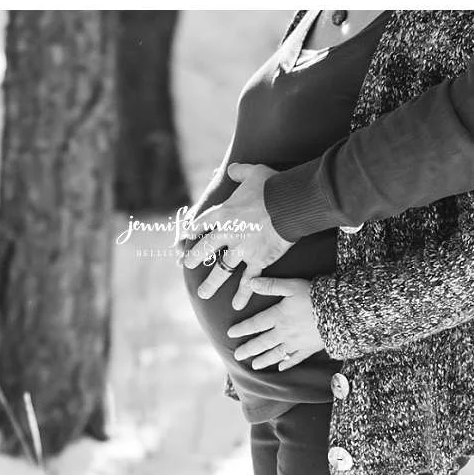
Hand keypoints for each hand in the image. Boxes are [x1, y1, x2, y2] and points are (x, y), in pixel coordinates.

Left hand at [181, 163, 293, 309]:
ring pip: (221, 270)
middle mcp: (227, 234)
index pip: (201, 224)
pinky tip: (237, 305)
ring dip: (212, 283)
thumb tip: (233, 168)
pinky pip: (248, 281)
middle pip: (205, 249)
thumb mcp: (254, 172)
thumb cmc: (273, 186)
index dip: (192, 231)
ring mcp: (242, 250)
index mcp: (223, 213)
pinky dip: (243, 293)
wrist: (290, 203)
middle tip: (184, 265)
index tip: (183, 239)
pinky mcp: (258, 261)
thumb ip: (240, 172)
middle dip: (192, 258)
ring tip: (203, 293)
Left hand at [226, 277, 324, 370]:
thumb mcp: (291, 286)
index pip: (255, 324)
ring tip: (254, 366)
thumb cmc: (314, 296)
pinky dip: (287, 364)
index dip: (242, 328)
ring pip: (276, 354)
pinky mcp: (309, 348)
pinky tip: (280, 368)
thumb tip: (250, 283)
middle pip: (263, 343)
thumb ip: (270, 285)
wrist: (339, 312)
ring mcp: (296, 343)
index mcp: (278, 316)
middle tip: (237, 356)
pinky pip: (295, 358)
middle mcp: (284, 332)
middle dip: (249, 349)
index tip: (230, 333)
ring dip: (264, 360)